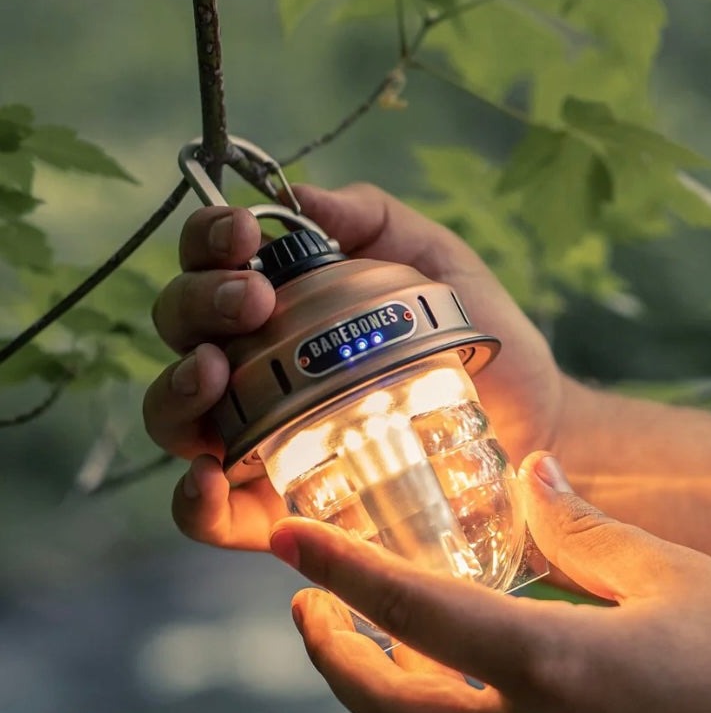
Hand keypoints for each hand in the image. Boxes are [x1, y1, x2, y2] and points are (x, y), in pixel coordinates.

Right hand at [143, 184, 563, 548]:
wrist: (531, 420)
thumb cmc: (480, 339)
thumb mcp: (436, 262)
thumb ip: (374, 221)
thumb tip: (299, 197)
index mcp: (288, 305)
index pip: (216, 263)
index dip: (209, 241)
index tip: (244, 236)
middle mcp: (258, 367)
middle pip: (183, 331)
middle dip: (199, 305)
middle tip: (253, 302)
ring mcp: (264, 438)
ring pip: (178, 417)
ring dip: (177, 390)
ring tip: (214, 375)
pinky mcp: (282, 507)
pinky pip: (212, 514)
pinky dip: (194, 500)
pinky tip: (209, 478)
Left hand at [271, 452, 710, 712]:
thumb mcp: (674, 574)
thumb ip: (583, 526)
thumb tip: (532, 472)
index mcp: (552, 667)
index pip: (409, 612)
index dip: (336, 569)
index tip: (285, 539)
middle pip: (387, 706)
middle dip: (331, 653)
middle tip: (308, 605)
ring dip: (384, 684)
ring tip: (373, 632)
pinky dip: (446, 711)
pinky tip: (468, 673)